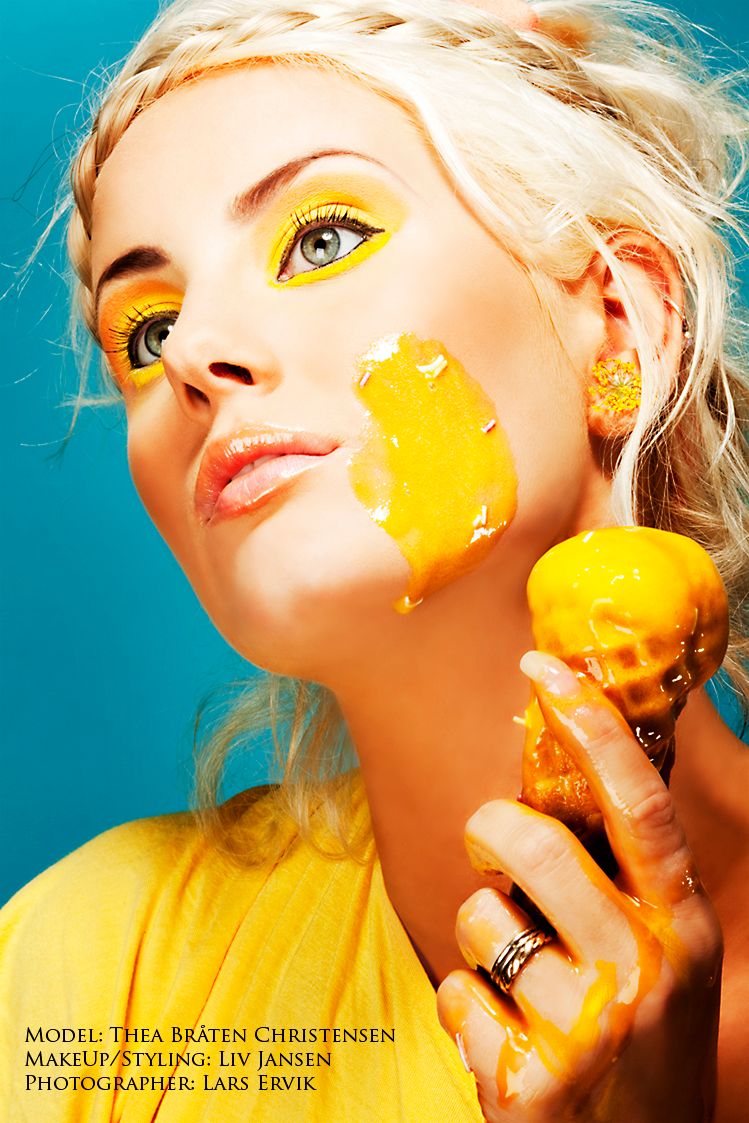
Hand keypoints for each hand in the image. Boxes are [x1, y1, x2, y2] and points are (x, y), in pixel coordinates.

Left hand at [436, 651, 722, 1121]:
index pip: (641, 806)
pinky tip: (505, 1038)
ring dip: (481, 934)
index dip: (592, 727)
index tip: (542, 666)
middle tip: (493, 848)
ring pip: (480, 918)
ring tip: (515, 974)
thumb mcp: (665, 959)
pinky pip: (453, 994)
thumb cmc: (646, 1043)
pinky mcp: (529, 1086)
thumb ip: (623, 882)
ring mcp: (588, 1032)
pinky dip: (465, 1007)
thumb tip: (557, 775)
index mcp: (682, 927)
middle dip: (492, 831)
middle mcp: (644, 972)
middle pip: (535, 845)